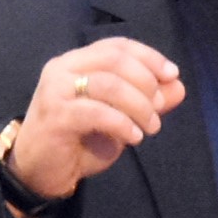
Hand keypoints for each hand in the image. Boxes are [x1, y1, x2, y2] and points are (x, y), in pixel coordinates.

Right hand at [6, 38, 185, 203]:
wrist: (39, 172)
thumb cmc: (78, 142)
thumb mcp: (120, 119)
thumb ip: (146, 101)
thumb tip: (178, 86)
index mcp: (77, 62)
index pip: (117, 46)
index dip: (148, 56)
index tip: (172, 74)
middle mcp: (63, 68)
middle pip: (115, 59)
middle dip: (145, 82)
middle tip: (158, 108)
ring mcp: (56, 90)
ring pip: (109, 84)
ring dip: (138, 105)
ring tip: (151, 128)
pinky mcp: (55, 116)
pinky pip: (97, 112)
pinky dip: (122, 123)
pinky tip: (134, 137)